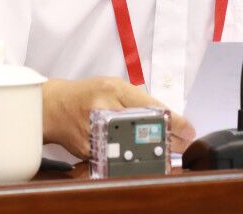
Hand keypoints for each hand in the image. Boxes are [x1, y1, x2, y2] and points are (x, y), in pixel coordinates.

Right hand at [42, 76, 195, 158]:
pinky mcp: (89, 150)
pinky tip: (141, 157)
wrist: (53, 107)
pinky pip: (115, 156)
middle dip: (167, 140)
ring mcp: (96, 132)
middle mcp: (104, 110)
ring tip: (166, 152)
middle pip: (143, 130)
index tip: (188, 130)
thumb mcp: (114, 85)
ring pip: (131, 147)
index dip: (174, 121)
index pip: (150, 107)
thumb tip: (168, 117)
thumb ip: (139, 99)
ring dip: (152, 152)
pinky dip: (131, 158)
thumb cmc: (87, 93)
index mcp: (113, 89)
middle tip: (183, 143)